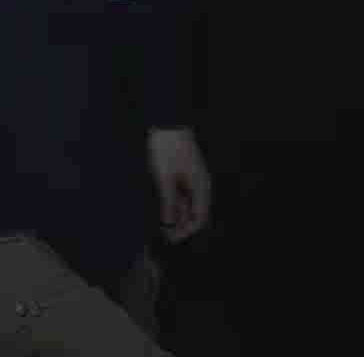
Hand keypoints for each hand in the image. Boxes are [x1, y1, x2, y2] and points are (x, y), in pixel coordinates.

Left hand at [147, 127, 211, 242]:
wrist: (166, 124)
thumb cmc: (167, 150)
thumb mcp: (165, 177)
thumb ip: (168, 201)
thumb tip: (169, 223)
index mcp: (200, 187)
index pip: (200, 217)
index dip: (187, 231)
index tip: (172, 238)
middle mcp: (199, 185)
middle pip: (194, 212)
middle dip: (182, 226)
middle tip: (166, 236)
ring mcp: (191, 179)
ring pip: (187, 204)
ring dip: (177, 216)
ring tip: (163, 226)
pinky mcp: (182, 174)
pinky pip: (181, 194)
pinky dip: (173, 204)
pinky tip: (163, 210)